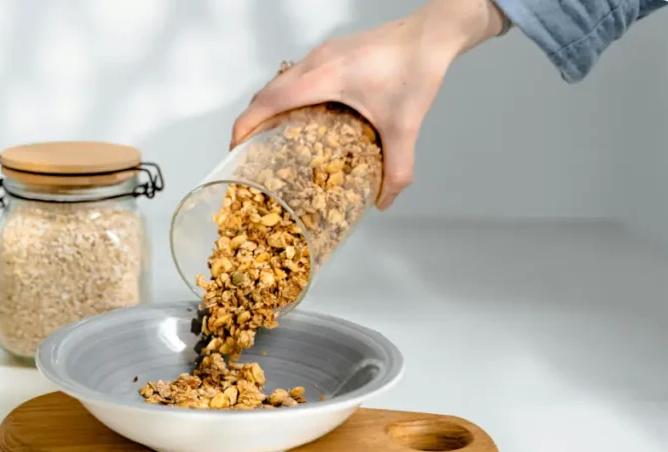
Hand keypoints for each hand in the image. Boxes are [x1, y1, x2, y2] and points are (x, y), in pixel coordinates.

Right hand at [231, 0, 507, 209]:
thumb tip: (384, 200)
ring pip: (281, 80)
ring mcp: (322, 53)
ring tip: (273, 136)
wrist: (432, 34)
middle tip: (252, 150)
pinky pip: (297, 74)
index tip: (235, 148)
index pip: (267, 101)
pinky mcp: (332, 52)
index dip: (245, 125)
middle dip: (252, 121)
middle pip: (267, 91)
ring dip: (270, 106)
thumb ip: (397, 168)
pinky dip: (288, 95)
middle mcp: (315, 62)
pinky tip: (304, 115)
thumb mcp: (404, 127)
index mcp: (323, 78)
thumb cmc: (415, 70)